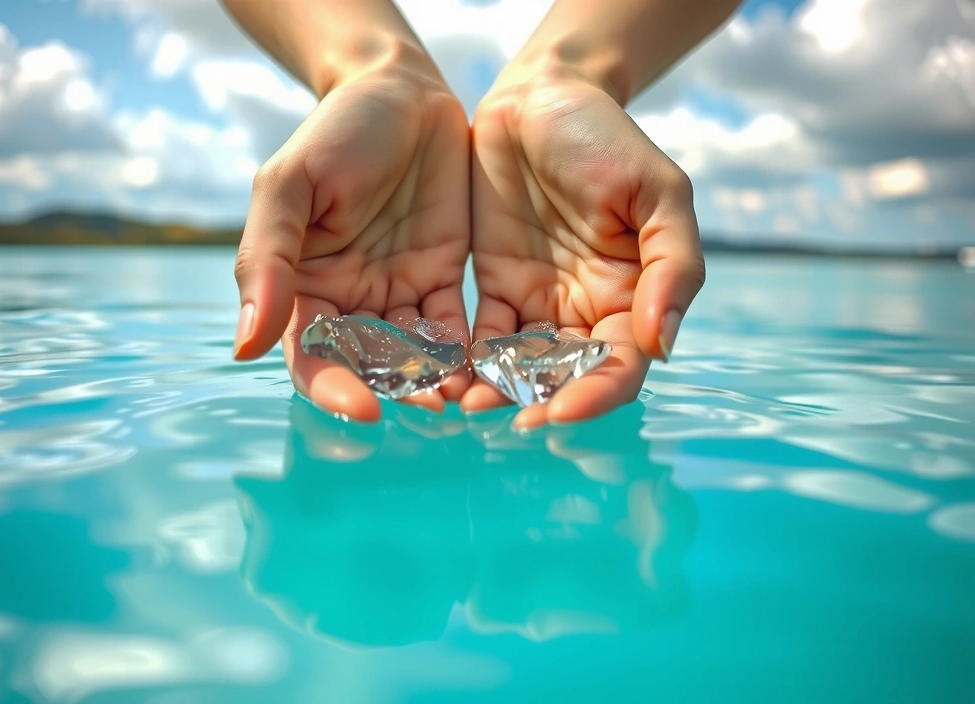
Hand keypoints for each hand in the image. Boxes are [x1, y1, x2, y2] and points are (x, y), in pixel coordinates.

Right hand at [232, 51, 470, 421]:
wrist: (399, 92)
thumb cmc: (335, 132)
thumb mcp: (290, 185)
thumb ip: (266, 260)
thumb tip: (245, 344)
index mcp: (302, 287)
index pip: (312, 355)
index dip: (333, 387)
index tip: (365, 410)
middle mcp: (348, 301)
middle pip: (367, 367)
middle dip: (396, 392)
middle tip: (431, 409)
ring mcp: (396, 293)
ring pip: (413, 357)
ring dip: (436, 382)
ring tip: (464, 400)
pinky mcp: (441, 279)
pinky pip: (453, 329)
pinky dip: (466, 354)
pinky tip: (486, 370)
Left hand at [461, 64, 705, 427]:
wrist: (543, 97)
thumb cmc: (608, 138)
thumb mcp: (658, 191)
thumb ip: (674, 266)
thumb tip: (664, 344)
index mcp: (633, 296)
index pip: (620, 363)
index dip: (595, 394)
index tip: (558, 412)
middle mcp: (587, 309)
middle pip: (568, 376)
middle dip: (538, 402)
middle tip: (502, 418)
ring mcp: (539, 301)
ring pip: (522, 364)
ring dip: (497, 389)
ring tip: (464, 403)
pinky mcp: (495, 285)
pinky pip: (482, 334)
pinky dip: (466, 359)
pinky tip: (444, 374)